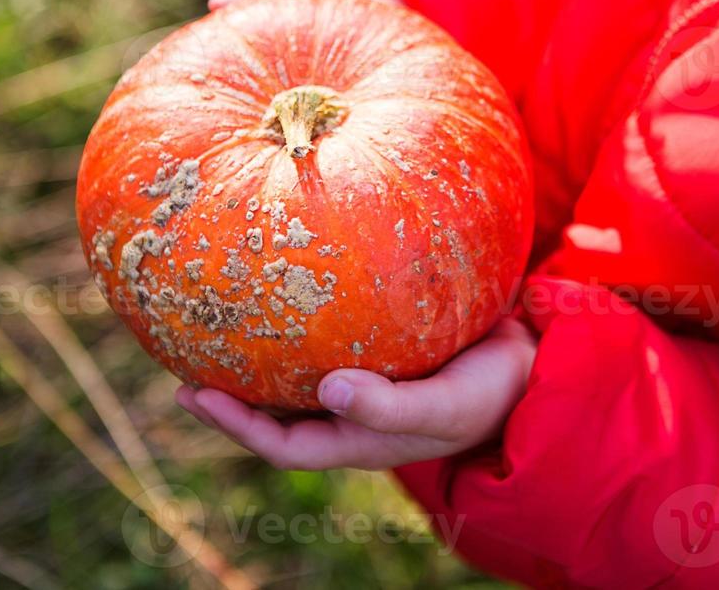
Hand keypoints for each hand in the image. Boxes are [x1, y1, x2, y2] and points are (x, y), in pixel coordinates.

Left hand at [175, 318, 535, 469]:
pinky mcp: (385, 342)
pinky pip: (332, 330)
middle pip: (277, 407)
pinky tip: (290, 275)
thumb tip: (327, 390)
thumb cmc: (487, 394)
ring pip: (300, 368)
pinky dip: (305, 313)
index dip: (233, 422)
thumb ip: (386, 408)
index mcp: (357, 438)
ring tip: (223, 312)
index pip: (280, 441)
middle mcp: (352, 410)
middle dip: (231, 387)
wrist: (532, 364)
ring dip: (262, 348)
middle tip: (186, 352)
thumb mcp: (440, 408)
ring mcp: (367, 377)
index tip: (190, 392)